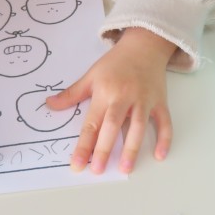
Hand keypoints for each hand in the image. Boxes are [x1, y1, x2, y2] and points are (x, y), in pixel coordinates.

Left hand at [46, 27, 174, 174]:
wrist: (144, 45)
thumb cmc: (116, 62)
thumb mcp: (91, 75)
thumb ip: (71, 94)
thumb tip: (49, 104)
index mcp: (105, 92)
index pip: (91, 123)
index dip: (83, 145)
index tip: (76, 164)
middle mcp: (124, 97)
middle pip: (113, 125)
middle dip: (104, 148)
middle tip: (97, 169)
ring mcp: (144, 100)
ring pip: (139, 126)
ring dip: (132, 147)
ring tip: (125, 168)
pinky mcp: (160, 101)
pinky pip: (164, 122)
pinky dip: (165, 138)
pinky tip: (161, 155)